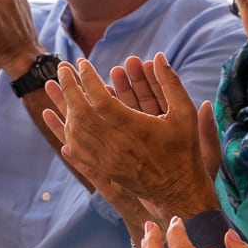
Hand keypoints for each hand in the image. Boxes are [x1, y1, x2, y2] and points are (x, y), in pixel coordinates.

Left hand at [44, 55, 218, 221]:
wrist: (178, 191)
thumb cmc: (184, 150)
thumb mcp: (184, 113)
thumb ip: (171, 83)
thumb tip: (158, 56)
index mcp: (136, 129)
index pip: (101, 100)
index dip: (88, 79)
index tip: (81, 63)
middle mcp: (117, 145)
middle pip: (81, 113)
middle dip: (69, 87)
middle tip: (63, 68)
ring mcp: (107, 160)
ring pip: (75, 131)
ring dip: (65, 107)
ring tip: (62, 88)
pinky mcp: (104, 170)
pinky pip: (78, 149)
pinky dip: (68, 131)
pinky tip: (66, 117)